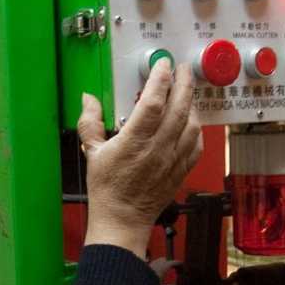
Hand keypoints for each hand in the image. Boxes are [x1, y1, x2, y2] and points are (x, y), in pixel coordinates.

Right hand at [77, 60, 203, 257]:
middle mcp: (157, 149)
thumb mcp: (91, 153)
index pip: (153, 102)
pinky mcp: (181, 171)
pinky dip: (196, 129)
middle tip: (182, 69)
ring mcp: (172, 160)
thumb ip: (90, 123)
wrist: (122, 219)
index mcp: (134, 142)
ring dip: (191, 104)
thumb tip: (88, 99)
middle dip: (184, 82)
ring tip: (186, 93)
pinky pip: (197, 145)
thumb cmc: (107, 190)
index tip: (162, 64)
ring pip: (192, 124)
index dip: (160, 79)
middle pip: (179, 107)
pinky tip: (190, 122)